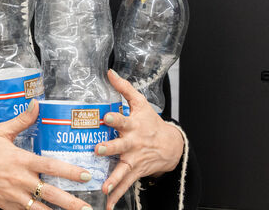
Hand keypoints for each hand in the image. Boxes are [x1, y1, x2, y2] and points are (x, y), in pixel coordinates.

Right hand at [0, 100, 95, 209]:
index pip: (51, 167)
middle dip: (71, 203)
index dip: (70, 172)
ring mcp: (13, 196)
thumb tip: (37, 104)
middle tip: (88, 208)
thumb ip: (22, 120)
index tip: (86, 175)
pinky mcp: (6, 205)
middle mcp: (20, 180)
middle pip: (50, 194)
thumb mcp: (1, 131)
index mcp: (21, 160)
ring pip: (40, 209)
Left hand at [96, 69, 184, 208]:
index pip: (123, 119)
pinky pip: (125, 185)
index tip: (105, 117)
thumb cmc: (151, 122)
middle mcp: (133, 144)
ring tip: (104, 187)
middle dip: (109, 149)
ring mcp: (134, 160)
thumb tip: (109, 72)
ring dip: (113, 179)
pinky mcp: (135, 172)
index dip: (114, 118)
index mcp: (133, 125)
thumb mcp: (140, 103)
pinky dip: (117, 196)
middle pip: (120, 146)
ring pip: (122, 170)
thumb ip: (124, 88)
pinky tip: (107, 205)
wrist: (170, 145)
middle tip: (98, 150)